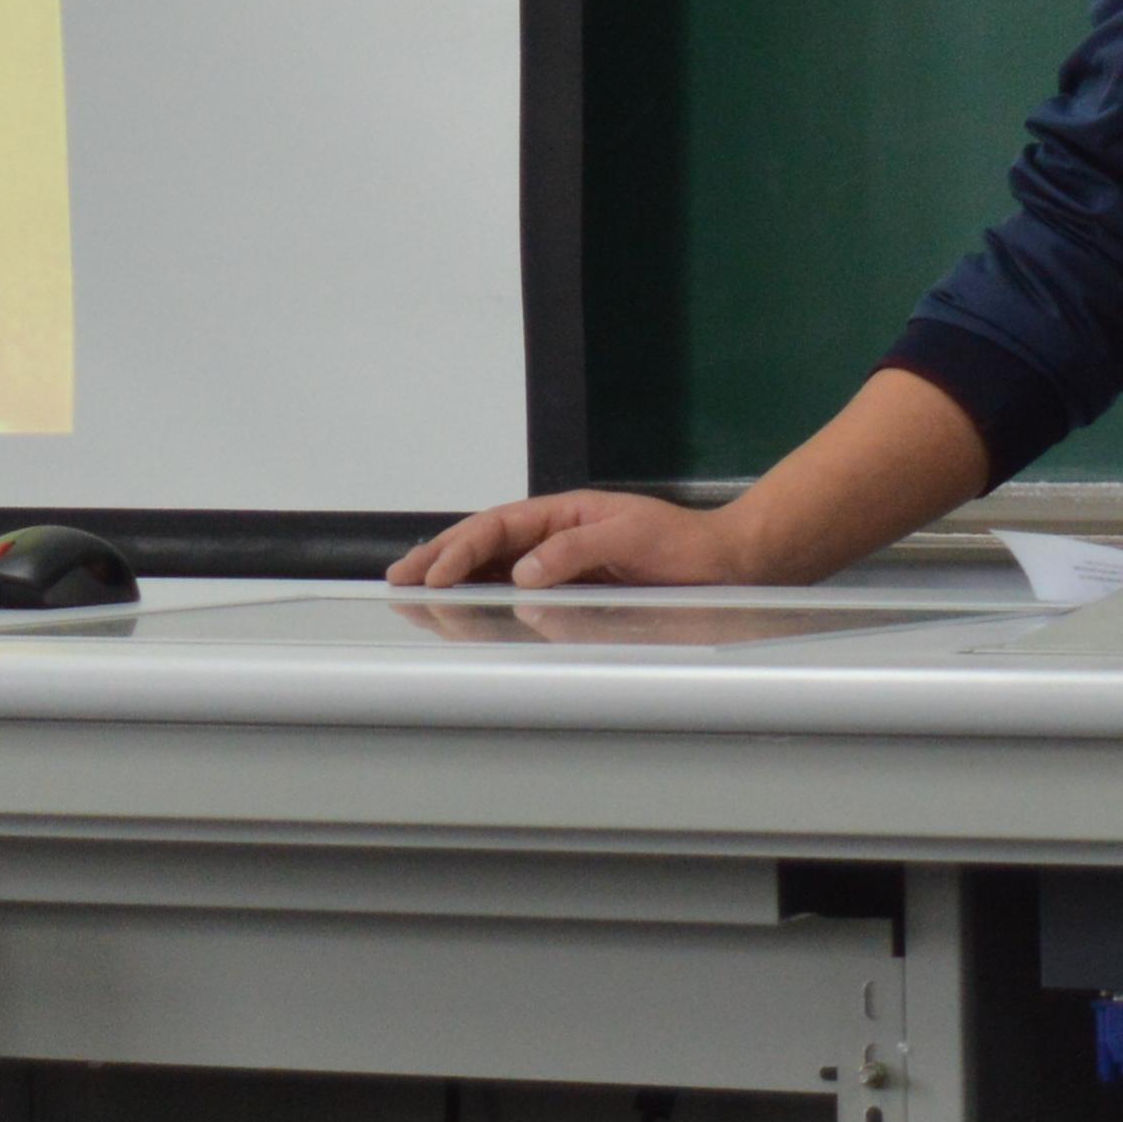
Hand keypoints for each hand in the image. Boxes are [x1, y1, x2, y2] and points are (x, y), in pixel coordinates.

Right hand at [389, 486, 766, 589]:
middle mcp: (555, 536)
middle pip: (484, 544)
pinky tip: (463, 608)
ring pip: (494, 568)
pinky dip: (484, 597)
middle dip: (439, 558)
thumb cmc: (684, 545)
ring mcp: (561, 563)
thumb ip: (576, 551)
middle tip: (399, 578)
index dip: (462, 550)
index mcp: (564, 514)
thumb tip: (524, 571)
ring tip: (414, 591)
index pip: (498, 528)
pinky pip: (518, 590)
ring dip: (454, 578)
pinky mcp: (572, 589)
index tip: (437, 575)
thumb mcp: (632, 536)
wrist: (723, 565)